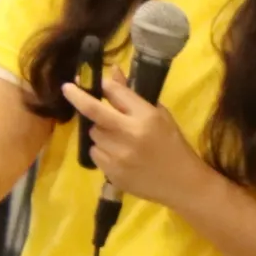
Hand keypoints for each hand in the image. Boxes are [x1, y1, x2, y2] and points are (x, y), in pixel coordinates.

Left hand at [63, 74, 206, 209]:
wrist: (183, 183)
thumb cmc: (173, 145)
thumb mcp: (159, 115)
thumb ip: (131, 95)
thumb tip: (111, 71)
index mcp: (146, 117)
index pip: (113, 92)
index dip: (97, 85)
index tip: (80, 81)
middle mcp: (130, 134)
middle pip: (93, 111)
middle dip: (81, 101)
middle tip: (72, 92)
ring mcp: (118, 156)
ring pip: (93, 133)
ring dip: (100, 131)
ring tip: (117, 138)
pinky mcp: (112, 173)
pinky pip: (95, 153)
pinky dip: (102, 150)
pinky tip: (118, 155)